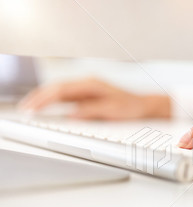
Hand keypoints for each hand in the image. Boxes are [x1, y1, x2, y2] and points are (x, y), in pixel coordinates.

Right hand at [19, 78, 170, 119]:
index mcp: (91, 84)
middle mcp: (87, 83)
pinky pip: (66, 95)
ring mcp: (87, 88)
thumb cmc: (131, 107)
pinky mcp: (88, 94)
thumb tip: (72, 115)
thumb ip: (90, 112)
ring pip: (59, 90)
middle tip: (26, 109)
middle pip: (56, 88)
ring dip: (44, 98)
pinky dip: (54, 100)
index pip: (61, 90)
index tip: (34, 108)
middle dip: (39, 98)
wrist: (144, 105)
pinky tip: (46, 106)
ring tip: (30, 107)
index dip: (45, 99)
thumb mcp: (111, 111)